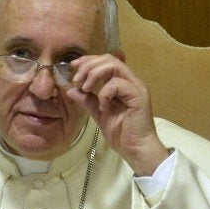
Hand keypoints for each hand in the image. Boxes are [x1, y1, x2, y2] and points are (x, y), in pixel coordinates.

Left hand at [66, 54, 168, 175]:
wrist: (136, 149)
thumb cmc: (121, 134)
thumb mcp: (98, 114)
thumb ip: (87, 101)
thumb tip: (71, 90)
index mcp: (122, 83)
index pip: (105, 61)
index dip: (88, 61)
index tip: (73, 67)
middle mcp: (130, 81)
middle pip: (108, 59)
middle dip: (88, 66)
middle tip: (77, 80)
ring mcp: (135, 87)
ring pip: (114, 65)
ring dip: (94, 74)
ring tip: (86, 89)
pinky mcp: (138, 96)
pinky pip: (117, 84)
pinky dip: (104, 93)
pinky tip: (102, 107)